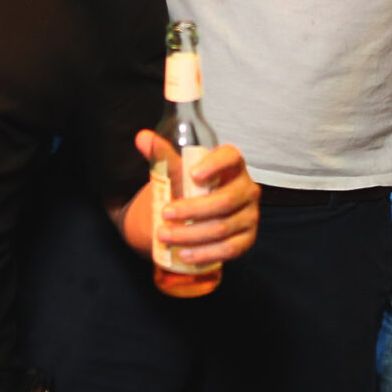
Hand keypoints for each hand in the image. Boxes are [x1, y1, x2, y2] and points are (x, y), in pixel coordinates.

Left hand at [134, 132, 261, 265]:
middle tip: (164, 213)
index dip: (216, 165)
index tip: (192, 174)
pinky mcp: (247, 239)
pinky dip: (205, 253)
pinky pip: (229, 249)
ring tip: (164, 235)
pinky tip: (185, 254)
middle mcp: (247, 189)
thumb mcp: (177, 172)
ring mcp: (250, 216)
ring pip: (222, 227)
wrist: (200, 216)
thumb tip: (142, 137)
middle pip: (224, 200)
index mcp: (232, 166)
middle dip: (192, 210)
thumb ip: (161, 155)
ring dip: (191, 235)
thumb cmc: (190, 188)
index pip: (232, 157)